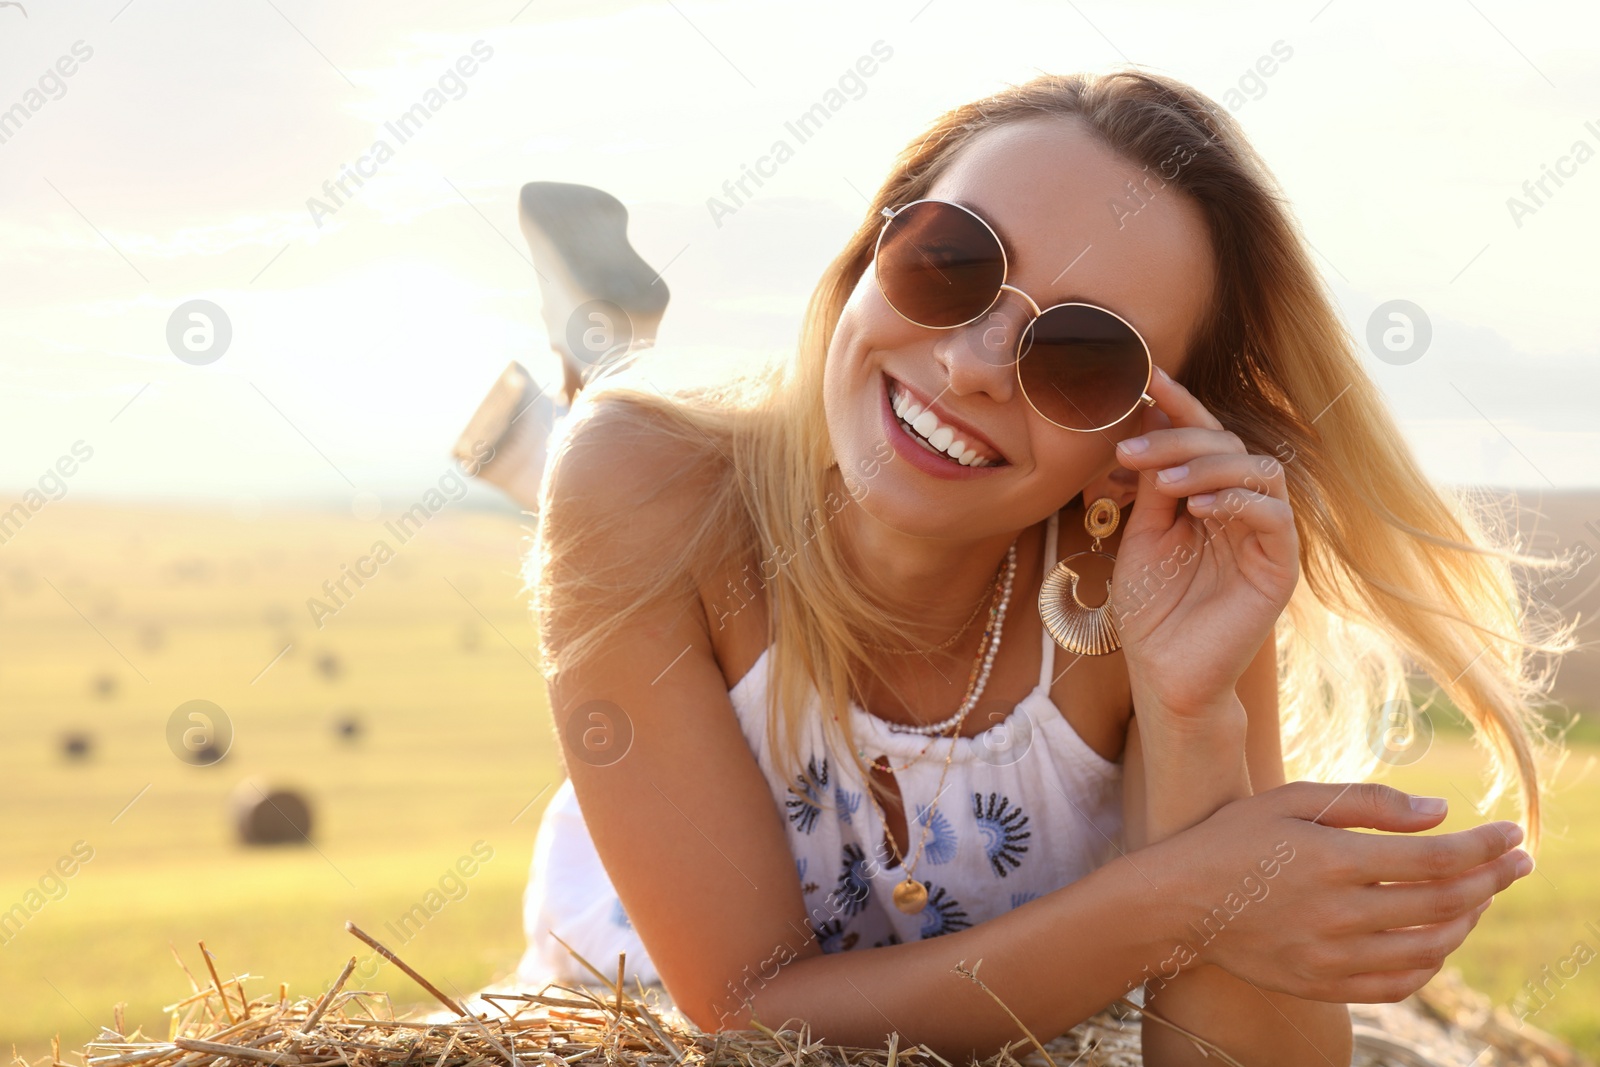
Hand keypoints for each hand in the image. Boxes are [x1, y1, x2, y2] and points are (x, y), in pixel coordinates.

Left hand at [1109, 366, 1297, 716]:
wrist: (1164, 675)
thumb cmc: (1151, 610)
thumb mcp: (1142, 534)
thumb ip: (1151, 482)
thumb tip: (1148, 415)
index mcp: (1211, 496)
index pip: (1203, 437)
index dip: (1179, 404)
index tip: (1144, 377)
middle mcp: (1244, 509)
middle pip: (1230, 444)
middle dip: (1181, 437)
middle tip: (1131, 450)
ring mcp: (1266, 536)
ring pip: (1259, 470)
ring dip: (1209, 465)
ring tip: (1165, 483)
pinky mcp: (1281, 567)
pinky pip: (1275, 516)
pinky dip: (1238, 502)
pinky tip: (1199, 509)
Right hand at [1147, 781, 1532, 1001]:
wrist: (1178, 903)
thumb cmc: (1233, 838)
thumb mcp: (1291, 799)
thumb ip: (1367, 802)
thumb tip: (1439, 812)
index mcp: (1332, 860)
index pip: (1435, 859)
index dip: (1484, 848)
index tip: (1513, 834)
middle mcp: (1338, 914)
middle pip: (1443, 904)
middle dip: (1492, 880)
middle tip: (1518, 863)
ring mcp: (1332, 956)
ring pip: (1429, 948)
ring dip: (1467, 921)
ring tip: (1478, 897)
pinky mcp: (1324, 984)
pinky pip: (1400, 983)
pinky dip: (1431, 962)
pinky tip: (1437, 937)